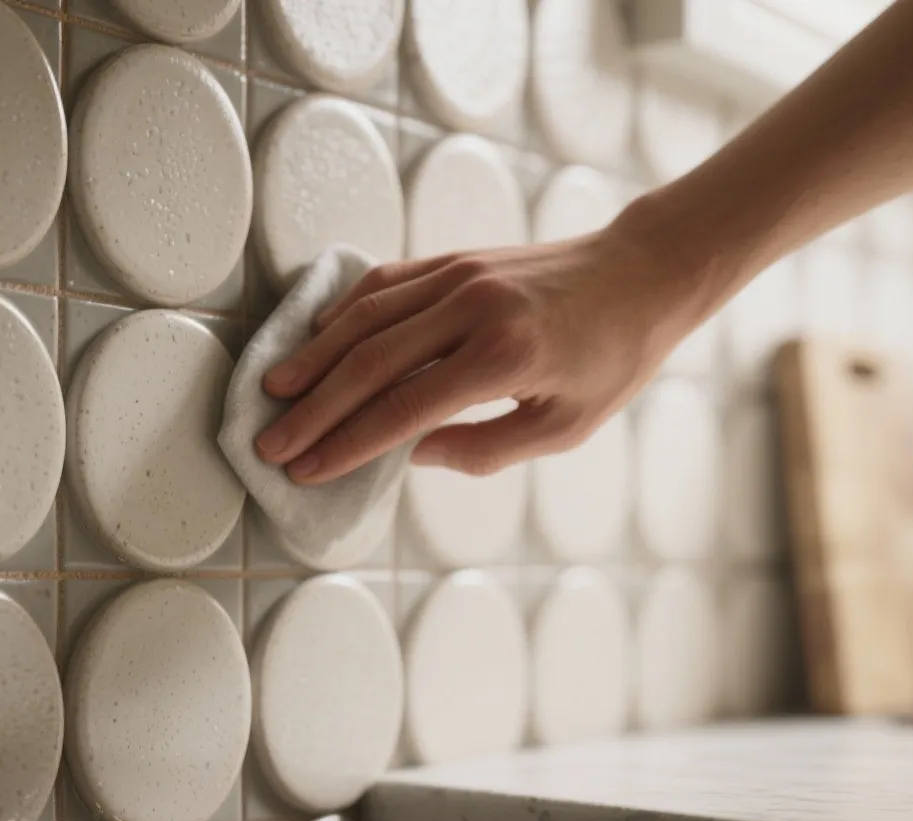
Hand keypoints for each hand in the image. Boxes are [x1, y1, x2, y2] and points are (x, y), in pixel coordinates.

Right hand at [252, 217, 701, 484]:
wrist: (642, 273)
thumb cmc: (610, 359)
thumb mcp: (563, 426)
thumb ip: (483, 447)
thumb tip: (410, 456)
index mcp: (504, 358)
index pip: (402, 409)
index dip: (347, 445)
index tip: (308, 471)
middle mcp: (473, 308)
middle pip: (369, 362)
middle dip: (314, 409)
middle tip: (270, 444)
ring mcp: (460, 275)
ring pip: (365, 316)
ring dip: (313, 357)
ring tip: (275, 392)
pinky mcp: (454, 258)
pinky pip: (384, 283)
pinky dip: (342, 311)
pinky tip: (315, 339)